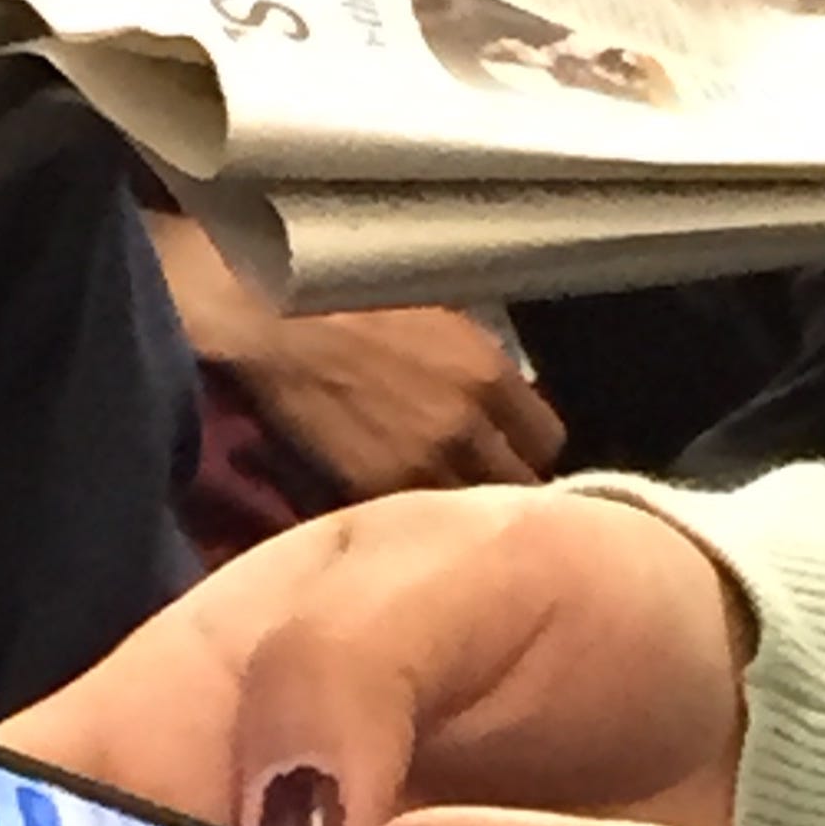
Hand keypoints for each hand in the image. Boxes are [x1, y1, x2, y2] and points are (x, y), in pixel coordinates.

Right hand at [234, 307, 567, 495]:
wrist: (275, 326)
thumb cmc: (350, 304)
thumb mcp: (438, 319)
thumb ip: (479, 367)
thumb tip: (504, 403)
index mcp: (488, 372)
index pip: (549, 441)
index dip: (528, 451)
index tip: (510, 453)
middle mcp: (467, 423)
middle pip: (519, 487)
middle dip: (501, 486)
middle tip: (475, 484)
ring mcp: (421, 464)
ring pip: (468, 513)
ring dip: (457, 512)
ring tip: (437, 506)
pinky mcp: (373, 492)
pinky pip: (414, 521)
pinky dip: (410, 521)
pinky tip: (397, 510)